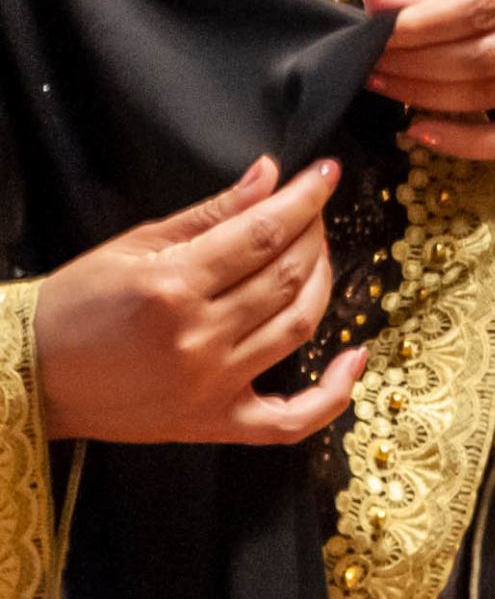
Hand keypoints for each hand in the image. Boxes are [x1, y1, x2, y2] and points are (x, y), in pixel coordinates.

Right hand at [33, 157, 366, 443]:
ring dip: (322, 284)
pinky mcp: (214, 423)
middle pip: (287, 278)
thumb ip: (209, 214)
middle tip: (312, 213)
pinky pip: (292, 421)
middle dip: (312, 235)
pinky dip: (333, 393)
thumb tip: (270, 177)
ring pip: (299, 328)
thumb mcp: (130, 246)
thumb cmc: (72, 305)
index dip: (304, 199)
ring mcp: (212, 386)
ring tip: (317, 256)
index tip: (326, 175)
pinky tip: (356, 356)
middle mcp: (198, 337)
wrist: (28, 375)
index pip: (263, 234)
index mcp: (172, 287)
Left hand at [365, 0, 494, 157]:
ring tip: (382, 82)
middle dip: (417, 64)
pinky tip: (421, 132)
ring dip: (428, 96)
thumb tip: (380, 9)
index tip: (375, 32)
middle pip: (488, 57)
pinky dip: (468, 143)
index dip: (423, 27)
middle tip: (369, 60)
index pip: (482, 7)